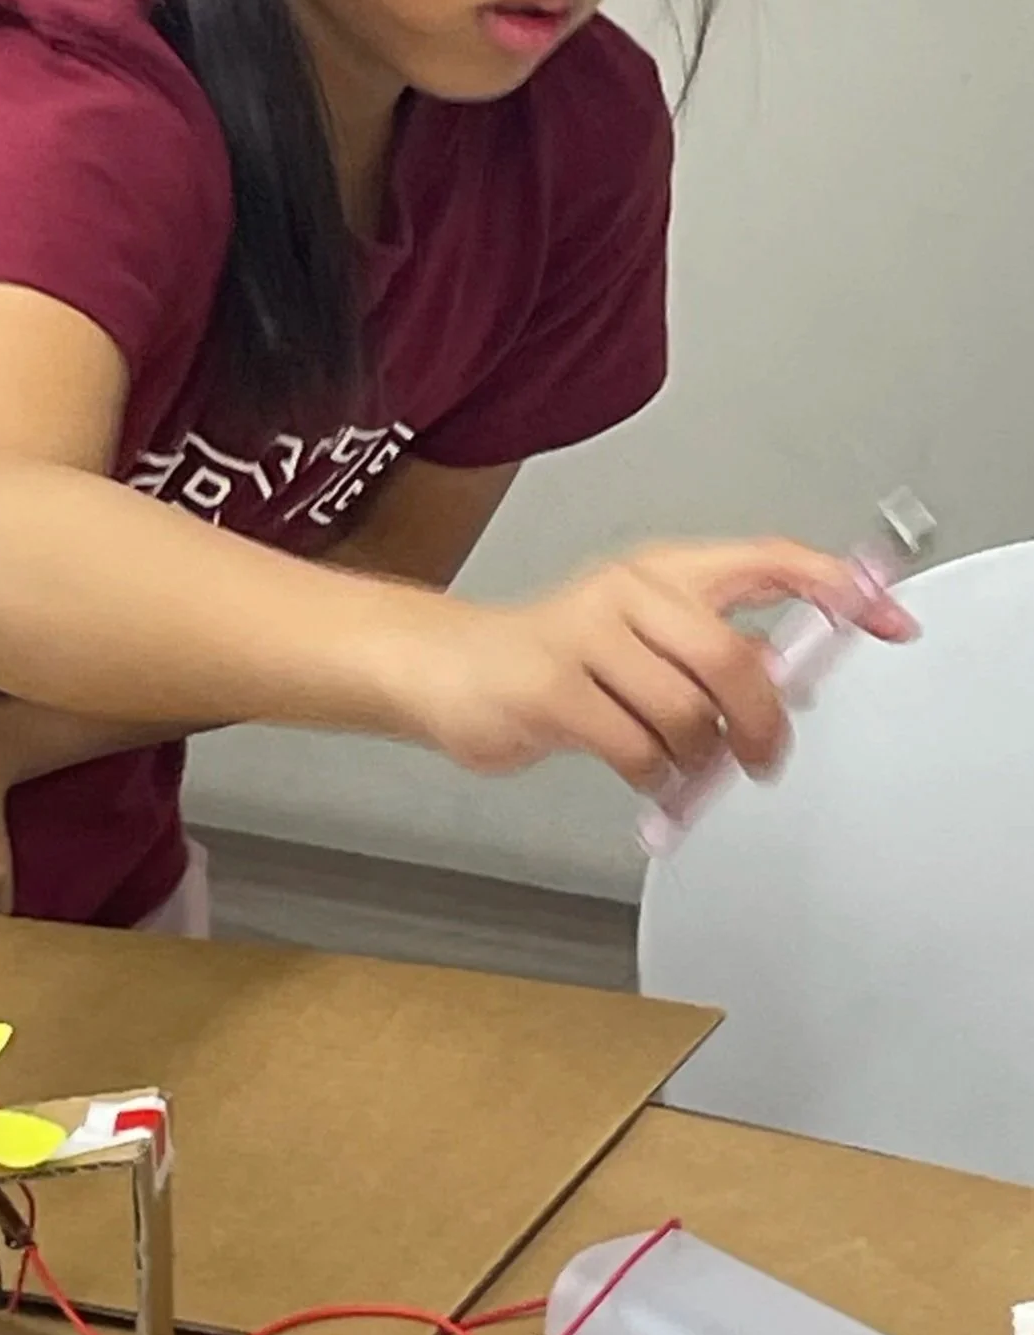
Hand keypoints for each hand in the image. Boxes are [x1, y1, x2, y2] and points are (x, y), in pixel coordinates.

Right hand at [400, 538, 917, 790]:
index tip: (886, 617)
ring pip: (688, 713)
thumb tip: (788, 681)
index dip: (836, 587)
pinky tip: (640, 771)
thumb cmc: (556, 659)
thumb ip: (714, 651)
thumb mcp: (643, 636)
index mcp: (662, 571)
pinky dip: (653, 774)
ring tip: (675, 762)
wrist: (449, 670)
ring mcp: (586, 637)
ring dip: (694, 756)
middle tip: (763, 754)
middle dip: (761, 721)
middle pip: (733, 658)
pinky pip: (637, 748)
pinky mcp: (552, 689)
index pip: (768, 561)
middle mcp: (628, 591)